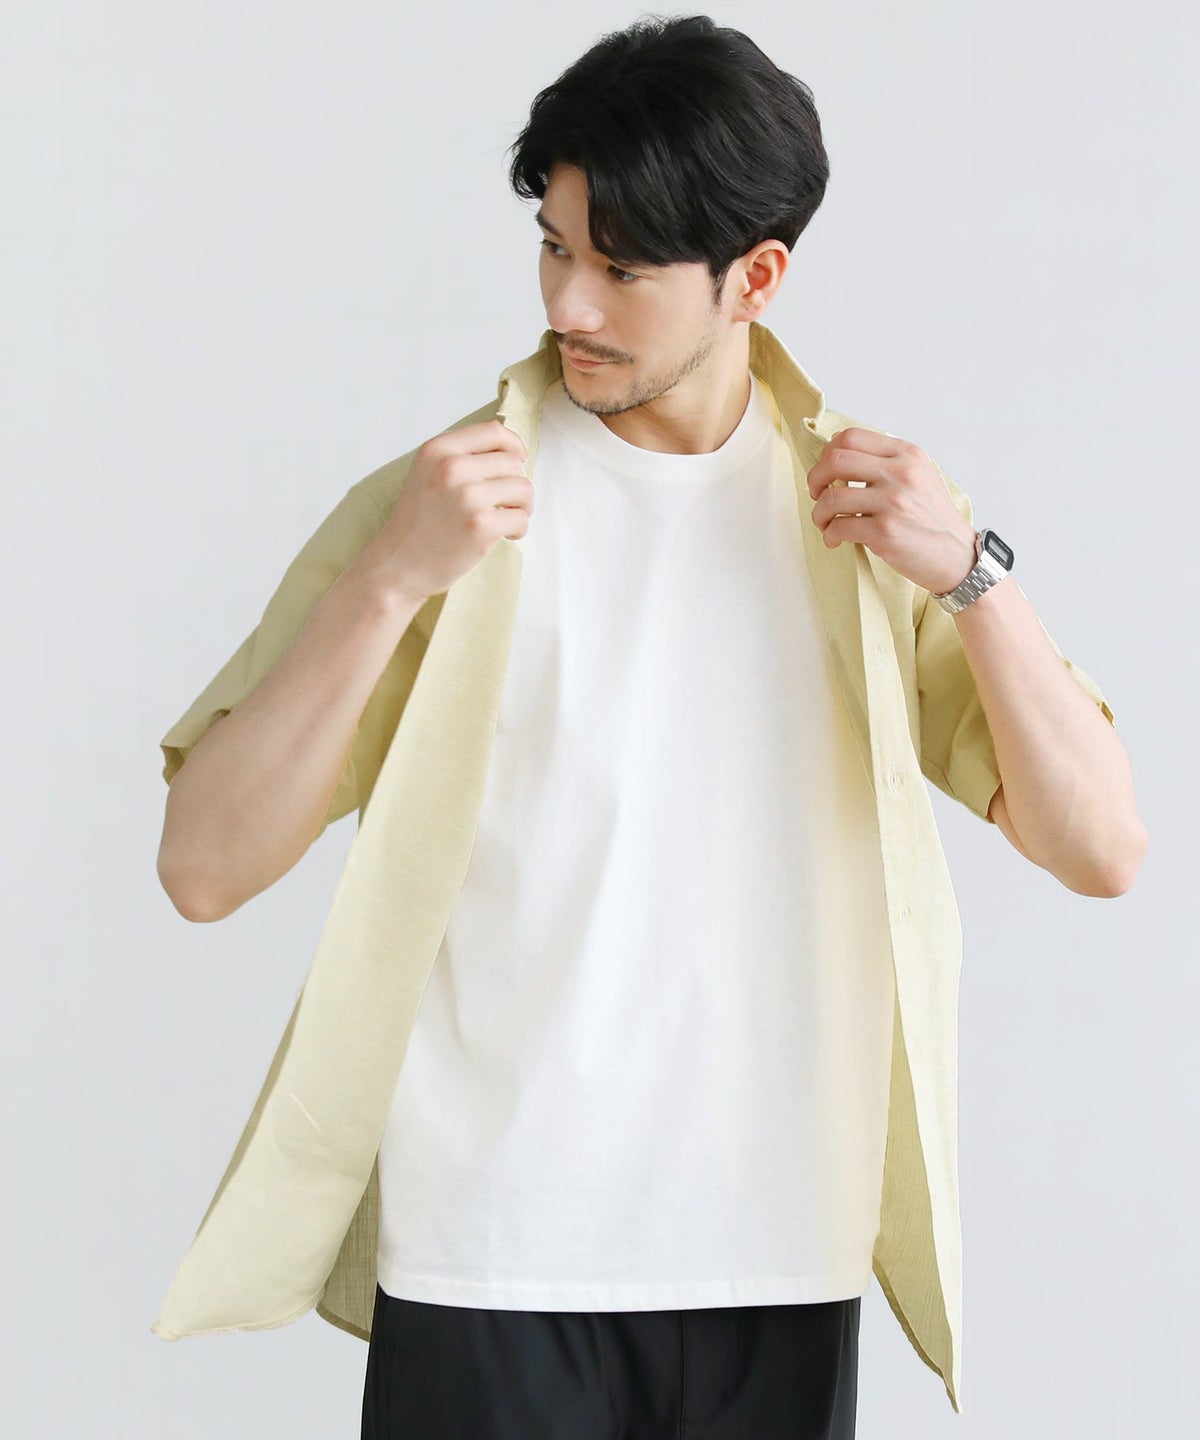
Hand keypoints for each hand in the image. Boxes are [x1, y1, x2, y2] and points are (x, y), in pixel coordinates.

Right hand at [365, 419, 532, 605]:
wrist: (396, 566)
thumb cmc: (416, 523)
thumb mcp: (426, 473)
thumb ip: (460, 456)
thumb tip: (509, 450)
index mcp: (438, 449)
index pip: (494, 432)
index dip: (514, 446)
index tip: (517, 461)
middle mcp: (451, 468)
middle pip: (513, 463)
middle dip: (515, 484)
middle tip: (505, 504)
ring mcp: (467, 497)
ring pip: (523, 488)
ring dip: (522, 506)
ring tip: (506, 519)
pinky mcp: (481, 525)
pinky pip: (522, 518)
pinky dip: (519, 528)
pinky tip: (504, 535)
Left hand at [806, 428, 977, 594]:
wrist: (958, 557)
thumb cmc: (933, 520)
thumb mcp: (920, 476)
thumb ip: (887, 463)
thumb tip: (839, 459)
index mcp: (907, 455)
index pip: (852, 437)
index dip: (828, 452)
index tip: (825, 470)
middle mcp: (901, 474)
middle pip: (836, 460)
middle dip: (815, 478)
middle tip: (816, 493)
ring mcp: (893, 503)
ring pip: (832, 497)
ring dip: (819, 512)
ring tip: (825, 522)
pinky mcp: (884, 532)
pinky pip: (839, 527)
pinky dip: (829, 534)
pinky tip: (835, 539)